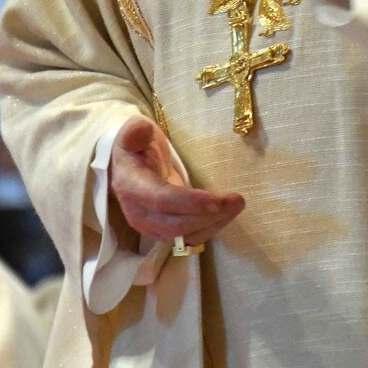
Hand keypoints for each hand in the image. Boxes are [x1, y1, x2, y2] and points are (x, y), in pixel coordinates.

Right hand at [108, 116, 243, 246]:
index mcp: (131, 186)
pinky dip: (211, 227)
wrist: (130, 166)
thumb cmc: (137, 146)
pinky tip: (228, 213)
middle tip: (237, 200)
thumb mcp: (134, 131)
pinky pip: (190, 237)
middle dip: (208, 216)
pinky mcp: (165, 232)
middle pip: (175, 225)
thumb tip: (140, 130)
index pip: (160, 200)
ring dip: (214, 223)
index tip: (216, 202)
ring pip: (185, 235)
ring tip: (237, 204)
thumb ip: (136, 130)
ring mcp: (152, 227)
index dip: (188, 203)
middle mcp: (140, 213)